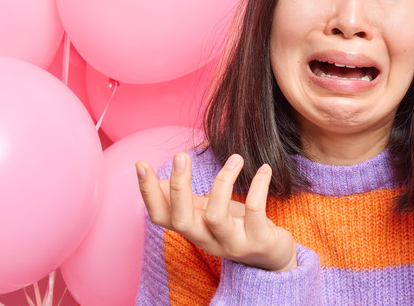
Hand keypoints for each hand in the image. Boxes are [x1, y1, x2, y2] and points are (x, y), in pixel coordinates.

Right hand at [136, 152, 296, 271]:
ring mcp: (233, 243)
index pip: (160, 216)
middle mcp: (207, 240)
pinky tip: (264, 169)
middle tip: (180, 156)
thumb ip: (185, 200)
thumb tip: (158, 180)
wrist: (272, 257)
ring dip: (223, 182)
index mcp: (193, 229)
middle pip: (182, 219)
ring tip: (236, 158)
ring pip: (216, 217)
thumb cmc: (237, 227)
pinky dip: (258, 187)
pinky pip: (255, 211)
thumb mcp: (208, 214)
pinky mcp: (259, 241)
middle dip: (178, 187)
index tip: (141, 164)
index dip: (148, 193)